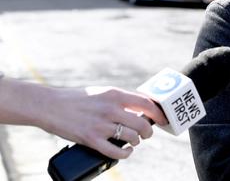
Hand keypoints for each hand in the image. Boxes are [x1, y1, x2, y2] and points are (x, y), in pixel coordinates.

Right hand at [40, 86, 167, 158]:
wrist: (50, 106)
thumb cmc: (77, 99)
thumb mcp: (102, 92)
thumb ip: (120, 99)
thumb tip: (140, 108)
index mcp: (115, 94)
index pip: (146, 104)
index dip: (157, 114)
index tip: (162, 119)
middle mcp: (111, 109)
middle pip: (143, 124)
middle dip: (148, 132)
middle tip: (146, 134)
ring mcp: (101, 125)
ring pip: (132, 137)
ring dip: (136, 141)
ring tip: (134, 141)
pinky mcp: (91, 139)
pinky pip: (116, 151)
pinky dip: (126, 153)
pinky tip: (127, 151)